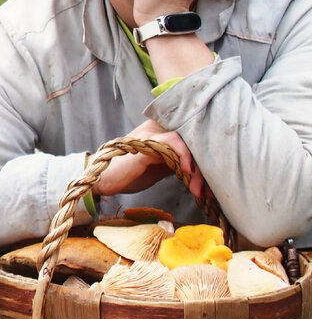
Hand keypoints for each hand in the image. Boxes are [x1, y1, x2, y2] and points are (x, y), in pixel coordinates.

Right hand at [92, 120, 206, 200]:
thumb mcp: (161, 167)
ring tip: (199, 189)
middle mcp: (158, 127)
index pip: (193, 140)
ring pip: (186, 143)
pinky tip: (188, 171)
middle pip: (193, 141)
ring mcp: (151, 133)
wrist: (103, 179)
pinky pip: (173, 142)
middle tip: (211, 191)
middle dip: (206, 167)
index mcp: (163, 131)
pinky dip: (184, 155)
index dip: (207, 161)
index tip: (215, 185)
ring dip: (197, 169)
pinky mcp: (145, 143)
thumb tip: (206, 173)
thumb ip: (179, 162)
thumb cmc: (131, 173)